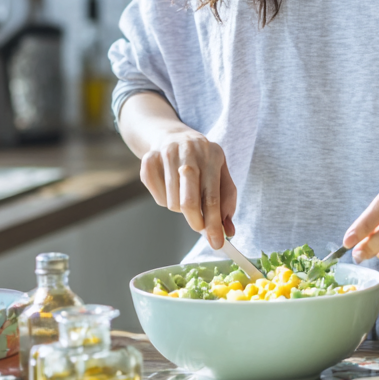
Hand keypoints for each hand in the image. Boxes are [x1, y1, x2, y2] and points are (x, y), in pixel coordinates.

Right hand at [140, 131, 236, 249]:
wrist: (173, 136)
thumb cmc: (201, 161)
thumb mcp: (220, 173)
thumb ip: (226, 200)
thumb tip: (229, 230)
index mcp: (212, 155)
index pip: (212, 197)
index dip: (214, 224)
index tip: (217, 243)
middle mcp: (190, 152)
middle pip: (189, 201)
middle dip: (195, 221)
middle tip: (199, 227)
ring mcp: (167, 153)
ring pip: (171, 202)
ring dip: (179, 207)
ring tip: (184, 192)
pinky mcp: (149, 159)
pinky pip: (156, 196)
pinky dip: (164, 199)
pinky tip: (169, 186)